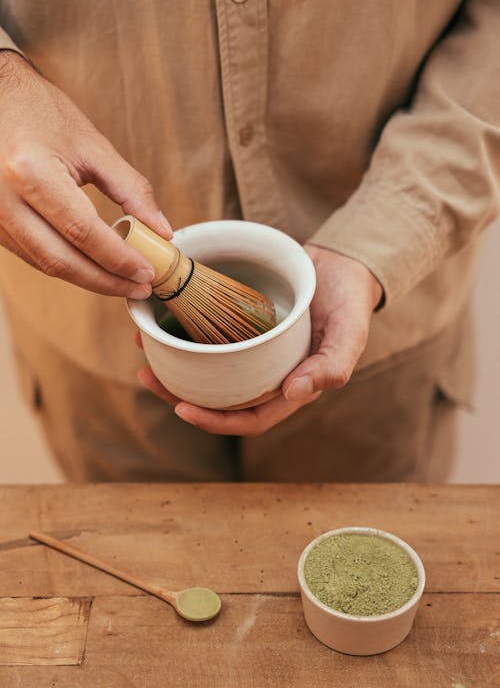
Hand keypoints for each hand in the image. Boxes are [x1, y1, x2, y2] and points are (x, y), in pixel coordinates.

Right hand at [0, 51, 171, 296]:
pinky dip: (66, 265)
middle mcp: (4, 199)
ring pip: (46, 265)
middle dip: (106, 281)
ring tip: (123, 281)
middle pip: (62, 261)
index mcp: (32, 172)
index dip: (118, 260)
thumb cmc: (40, 112)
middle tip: (138, 287)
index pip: (83, 233)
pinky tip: (94, 267)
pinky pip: (33, 256)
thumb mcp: (93, 145)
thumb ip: (131, 190)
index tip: (146, 273)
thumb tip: (161, 230)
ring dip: (88, 279)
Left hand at [136, 244, 382, 434]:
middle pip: (218, 399)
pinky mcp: (239, 325)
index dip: (215, 422)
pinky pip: (207, 334)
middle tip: (147, 376)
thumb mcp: (350, 332)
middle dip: (179, 395)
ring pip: (206, 369)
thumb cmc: (350, 302)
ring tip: (144, 347)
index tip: (182, 409)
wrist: (342, 264)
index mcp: (290, 388)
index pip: (249, 419)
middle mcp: (265, 374)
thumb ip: (332, 365)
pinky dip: (182, 330)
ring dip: (173, 364)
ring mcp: (250, 350)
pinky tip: (160, 318)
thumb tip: (294, 392)